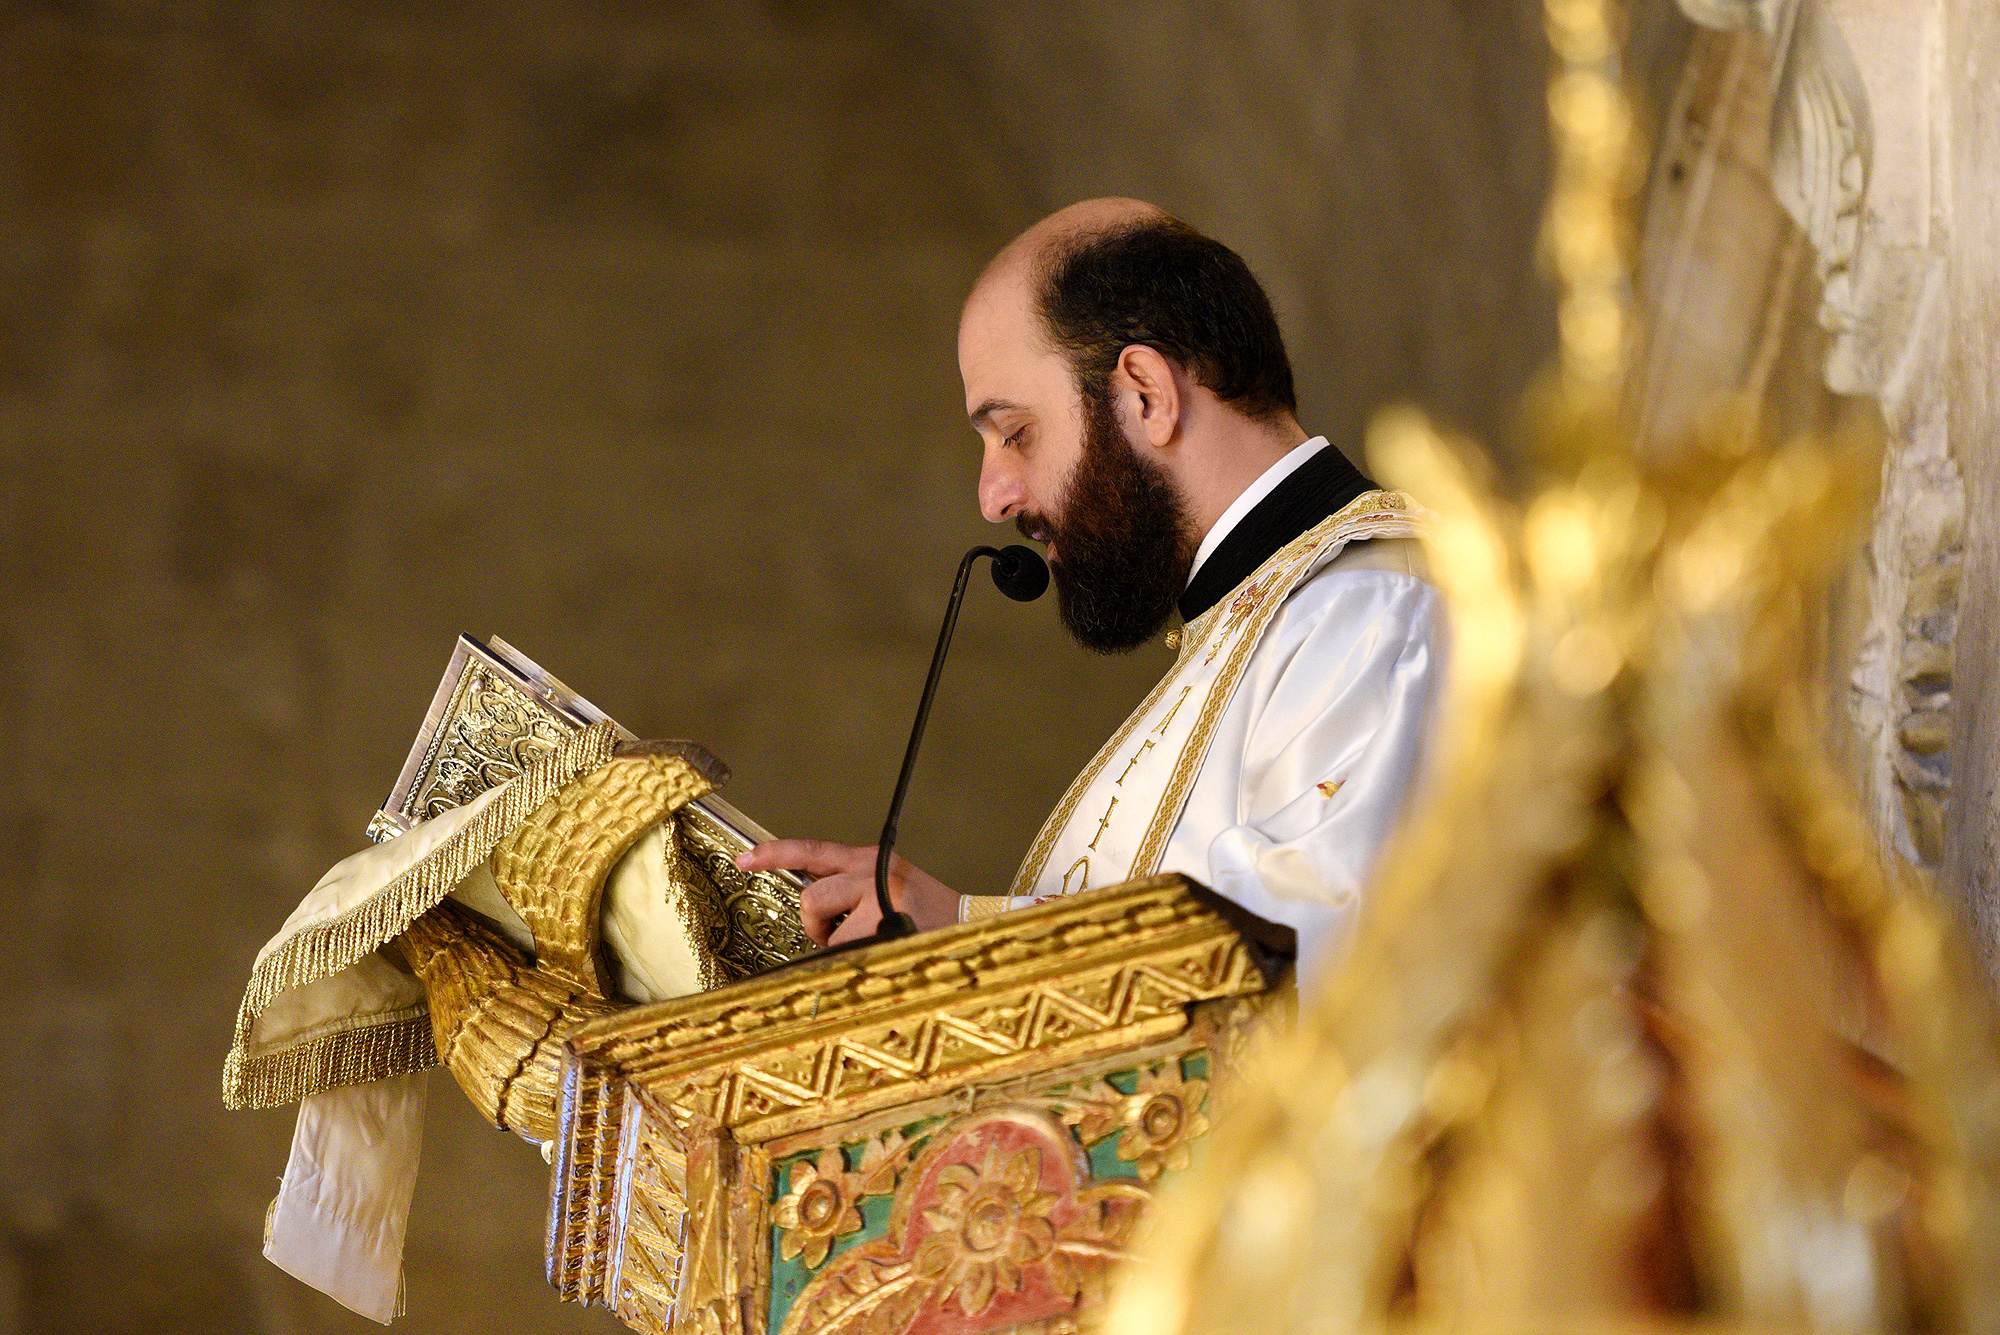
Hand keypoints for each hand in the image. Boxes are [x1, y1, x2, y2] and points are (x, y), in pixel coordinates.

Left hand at [735, 840, 961, 946]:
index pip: (813, 850)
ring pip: (824, 925)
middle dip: (816, 927)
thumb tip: (812, 908)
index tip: (743, 860)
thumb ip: (853, 891)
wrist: (978, 929)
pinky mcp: (885, 920)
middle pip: (810, 896)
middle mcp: (874, 869)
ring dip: (837, 944)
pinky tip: (886, 954)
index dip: (773, 854)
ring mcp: (880, 894)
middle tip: (841, 939)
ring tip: (871, 946)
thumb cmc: (931, 921)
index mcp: (873, 860)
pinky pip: (845, 948)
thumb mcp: (892, 892)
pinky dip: (856, 960)